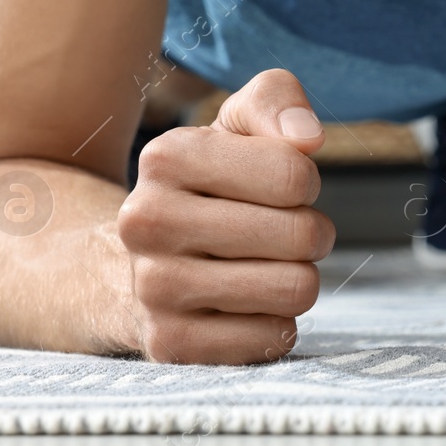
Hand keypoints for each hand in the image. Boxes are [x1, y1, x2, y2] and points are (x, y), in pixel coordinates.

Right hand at [117, 68, 334, 363]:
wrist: (135, 263)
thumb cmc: (212, 186)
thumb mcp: (238, 125)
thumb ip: (278, 101)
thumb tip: (308, 137)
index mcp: (166, 156)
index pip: (294, 174)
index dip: (305, 181)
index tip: (282, 186)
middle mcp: (146, 221)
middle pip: (302, 235)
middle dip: (310, 232)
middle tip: (280, 233)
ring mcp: (152, 288)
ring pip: (295, 289)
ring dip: (297, 278)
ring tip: (262, 267)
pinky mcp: (168, 345)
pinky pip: (272, 339)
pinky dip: (275, 323)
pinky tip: (243, 307)